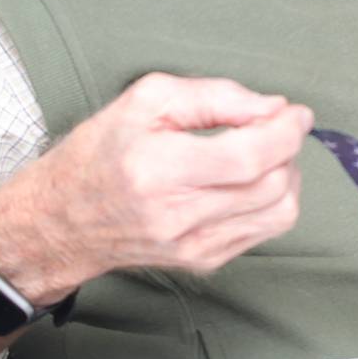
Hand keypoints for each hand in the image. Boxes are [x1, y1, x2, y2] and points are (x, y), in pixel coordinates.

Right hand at [0, 74, 310, 302]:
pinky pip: (263, 232)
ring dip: (288, 174)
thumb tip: (270, 106)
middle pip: (270, 185)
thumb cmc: (100, 151)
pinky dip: (273, 200)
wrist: (61, 221)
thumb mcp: (146, 99)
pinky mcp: (202, 262)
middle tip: (281, 123)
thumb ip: (213, 95)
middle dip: (290, 148)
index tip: (296, 111)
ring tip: (268, 150)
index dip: (284, 131)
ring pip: (278, 213)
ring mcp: (192, 246)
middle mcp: (177, 216)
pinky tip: (252, 179)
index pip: (248, 157)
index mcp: (158, 169)